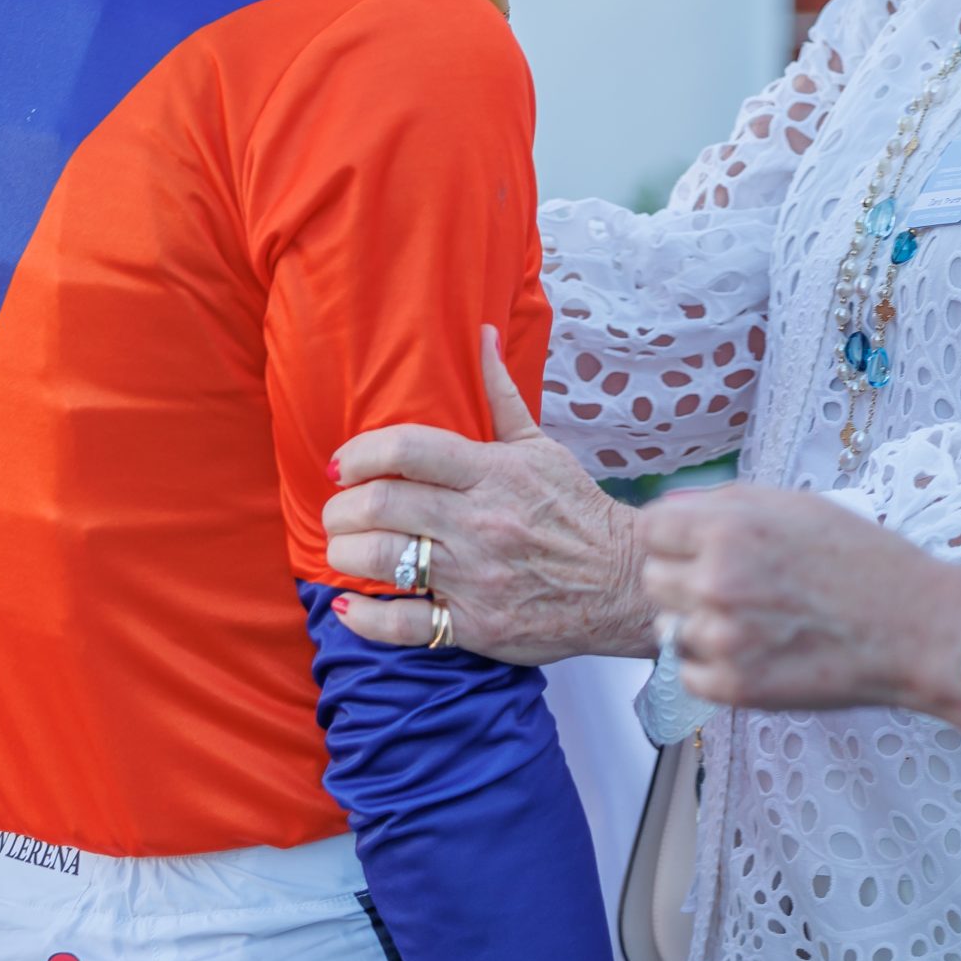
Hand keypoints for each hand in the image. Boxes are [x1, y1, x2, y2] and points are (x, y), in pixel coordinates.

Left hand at [325, 328, 656, 662]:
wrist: (621, 580)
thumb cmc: (575, 509)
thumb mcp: (540, 446)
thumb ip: (501, 394)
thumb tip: (483, 336)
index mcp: (493, 472)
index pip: (408, 449)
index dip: (360, 453)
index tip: (343, 465)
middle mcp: (480, 521)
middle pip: (382, 504)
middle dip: (343, 508)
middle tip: (339, 512)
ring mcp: (476, 576)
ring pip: (382, 560)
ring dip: (345, 554)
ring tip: (345, 549)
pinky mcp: (475, 625)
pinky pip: (402, 624)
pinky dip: (363, 616)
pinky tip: (349, 604)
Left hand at [637, 483, 960, 716]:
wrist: (912, 628)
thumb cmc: (864, 561)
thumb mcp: (797, 505)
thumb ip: (726, 503)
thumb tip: (671, 510)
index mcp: (729, 528)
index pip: (649, 529)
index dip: (673, 537)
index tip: (693, 547)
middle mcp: (715, 580)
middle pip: (652, 578)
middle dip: (683, 578)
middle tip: (731, 586)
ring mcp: (721, 638)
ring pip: (668, 628)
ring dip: (698, 624)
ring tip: (750, 622)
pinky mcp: (732, 687)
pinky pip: (686, 673)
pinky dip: (710, 665)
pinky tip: (752, 651)